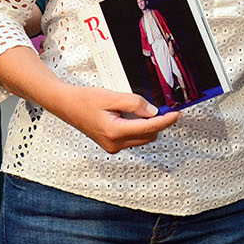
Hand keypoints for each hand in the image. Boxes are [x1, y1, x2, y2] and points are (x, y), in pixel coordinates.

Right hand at [49, 85, 179, 153]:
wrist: (66, 106)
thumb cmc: (85, 99)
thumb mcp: (111, 96)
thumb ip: (134, 103)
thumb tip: (153, 111)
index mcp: (115, 132)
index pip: (149, 127)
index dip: (165, 120)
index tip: (176, 114)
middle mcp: (115, 144)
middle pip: (148, 135)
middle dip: (156, 122)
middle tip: (159, 106)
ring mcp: (113, 147)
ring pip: (141, 137)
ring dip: (146, 125)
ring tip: (136, 108)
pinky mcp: (111, 145)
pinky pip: (132, 138)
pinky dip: (137, 127)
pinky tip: (129, 115)